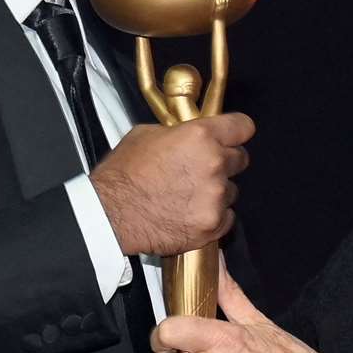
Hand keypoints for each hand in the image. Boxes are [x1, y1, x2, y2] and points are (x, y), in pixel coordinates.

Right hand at [92, 113, 253, 255]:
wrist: (110, 215)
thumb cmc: (123, 173)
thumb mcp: (147, 135)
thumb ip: (178, 133)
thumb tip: (189, 134)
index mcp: (200, 136)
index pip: (242, 127)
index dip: (237, 130)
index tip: (233, 136)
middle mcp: (214, 165)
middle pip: (241, 159)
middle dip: (224, 162)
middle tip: (201, 169)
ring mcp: (215, 198)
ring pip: (232, 190)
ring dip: (216, 191)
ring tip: (188, 195)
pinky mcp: (212, 226)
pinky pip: (226, 217)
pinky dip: (213, 216)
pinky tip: (189, 213)